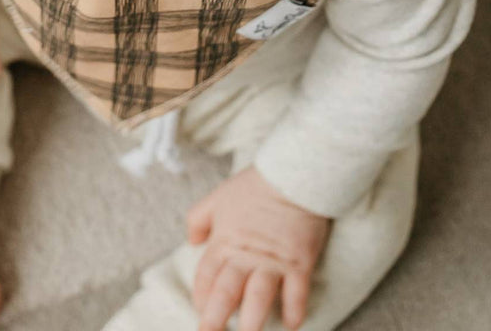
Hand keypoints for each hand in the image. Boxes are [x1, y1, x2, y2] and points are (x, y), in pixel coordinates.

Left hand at [186, 165, 331, 330]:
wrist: (293, 173)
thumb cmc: (255, 185)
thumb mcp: (219, 196)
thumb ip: (199, 218)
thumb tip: (192, 242)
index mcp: (224, 241)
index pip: (206, 278)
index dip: (201, 298)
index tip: (201, 312)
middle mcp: (246, 255)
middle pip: (226, 294)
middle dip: (215, 320)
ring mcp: (273, 261)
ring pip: (258, 298)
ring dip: (252, 323)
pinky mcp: (299, 262)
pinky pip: (297, 292)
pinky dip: (295, 310)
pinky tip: (292, 325)